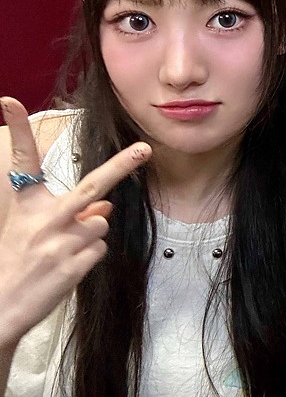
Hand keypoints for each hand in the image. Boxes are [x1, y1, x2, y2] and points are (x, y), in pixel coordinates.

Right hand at [0, 97, 150, 346]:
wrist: (1, 310)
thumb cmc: (17, 265)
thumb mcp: (34, 232)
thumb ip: (71, 214)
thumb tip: (106, 205)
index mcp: (27, 207)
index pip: (22, 162)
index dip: (18, 130)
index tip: (10, 101)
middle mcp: (44, 220)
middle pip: (92, 186)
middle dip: (121, 166)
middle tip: (144, 148)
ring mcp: (61, 242)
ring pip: (101, 223)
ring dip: (90, 236)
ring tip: (61, 254)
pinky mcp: (75, 264)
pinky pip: (100, 248)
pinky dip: (89, 256)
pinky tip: (65, 269)